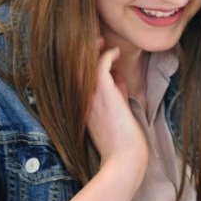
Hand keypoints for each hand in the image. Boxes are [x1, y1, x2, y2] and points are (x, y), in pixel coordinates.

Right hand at [86, 43, 147, 181]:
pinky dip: (108, 54)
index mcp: (82, 107)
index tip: (96, 54)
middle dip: (85, 52)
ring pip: (85, 63)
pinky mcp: (103, 91)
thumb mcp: (114, 113)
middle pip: (76, 68)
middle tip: (97, 42)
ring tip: (103, 41)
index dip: (84, 64)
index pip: (77, 79)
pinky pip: (101, 63)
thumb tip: (118, 76)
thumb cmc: (122, 141)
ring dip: (94, 50)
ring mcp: (90, 95)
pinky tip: (116, 52)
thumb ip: (114, 94)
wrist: (124, 159)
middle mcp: (81, 100)